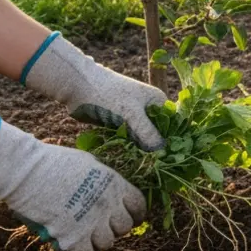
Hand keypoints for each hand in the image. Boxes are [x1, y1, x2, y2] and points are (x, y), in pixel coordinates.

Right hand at [0, 119, 146, 250]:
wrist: (27, 172)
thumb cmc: (54, 161)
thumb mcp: (89, 163)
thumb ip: (102, 179)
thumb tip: (106, 187)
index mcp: (115, 184)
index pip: (138, 205)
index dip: (136, 214)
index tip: (132, 218)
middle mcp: (108, 205)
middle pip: (124, 227)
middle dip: (116, 228)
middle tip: (104, 226)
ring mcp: (92, 222)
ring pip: (108, 243)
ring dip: (101, 242)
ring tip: (91, 238)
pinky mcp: (73, 237)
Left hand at [24, 34, 166, 150]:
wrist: (79, 85)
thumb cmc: (109, 95)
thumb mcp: (132, 114)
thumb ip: (148, 133)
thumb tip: (163, 152)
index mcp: (157, 101)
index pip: (171, 124)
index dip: (170, 140)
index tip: (168, 157)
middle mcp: (147, 109)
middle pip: (155, 133)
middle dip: (152, 147)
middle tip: (151, 164)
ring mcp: (132, 116)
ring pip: (140, 137)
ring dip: (138, 149)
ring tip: (138, 163)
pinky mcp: (118, 123)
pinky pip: (127, 138)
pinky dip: (126, 146)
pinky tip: (126, 156)